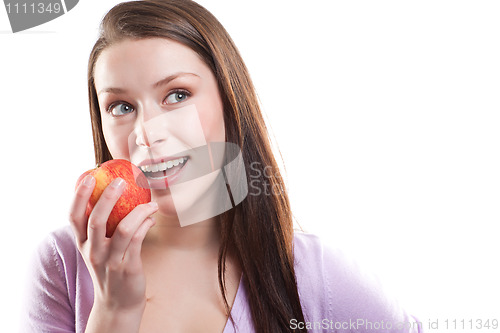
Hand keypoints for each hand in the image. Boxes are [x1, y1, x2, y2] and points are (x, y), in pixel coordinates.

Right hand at [69, 175, 157, 311]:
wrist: (118, 304)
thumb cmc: (110, 269)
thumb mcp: (98, 249)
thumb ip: (101, 228)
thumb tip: (113, 194)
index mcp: (83, 244)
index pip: (74, 217)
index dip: (79, 196)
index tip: (88, 176)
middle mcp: (92, 252)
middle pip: (95, 220)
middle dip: (107, 197)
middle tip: (120, 181)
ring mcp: (110, 261)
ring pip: (122, 229)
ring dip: (138, 211)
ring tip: (150, 202)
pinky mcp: (128, 267)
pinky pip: (138, 240)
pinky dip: (146, 224)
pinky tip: (152, 218)